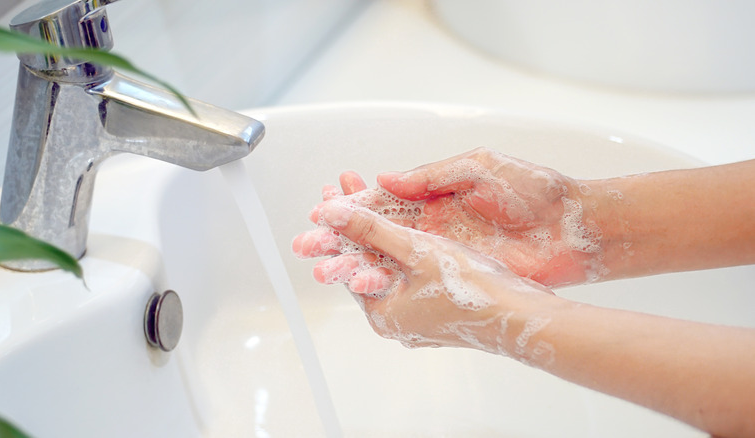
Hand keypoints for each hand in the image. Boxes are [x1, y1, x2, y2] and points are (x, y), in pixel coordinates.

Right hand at [295, 148, 608, 290]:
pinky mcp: (458, 277)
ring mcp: (445, 255)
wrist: (576, 228)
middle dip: (342, 238)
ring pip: (389, 261)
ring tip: (324, 268)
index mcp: (437, 195)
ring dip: (355, 263)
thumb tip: (386, 179)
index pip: (383, 202)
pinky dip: (386, 283)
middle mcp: (435, 227)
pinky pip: (415, 282)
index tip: (321, 209)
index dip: (351, 206)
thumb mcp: (478, 168)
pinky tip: (361, 283)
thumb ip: (431, 175)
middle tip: (308, 244)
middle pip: (378, 234)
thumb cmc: (535, 192)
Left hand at [308, 199, 556, 362]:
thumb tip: (330, 214)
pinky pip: (413, 270)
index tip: (330, 194)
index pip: (350, 259)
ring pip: (391, 263)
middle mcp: (398, 319)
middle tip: (342, 189)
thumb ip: (371, 230)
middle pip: (368, 261)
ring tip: (366, 195)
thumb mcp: (415, 252)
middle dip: (356, 221)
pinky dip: (404, 242)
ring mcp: (420, 316)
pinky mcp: (440, 307)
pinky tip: (404, 221)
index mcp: (384, 313)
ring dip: (379, 228)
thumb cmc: (472, 291)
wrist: (524, 318)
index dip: (340, 222)